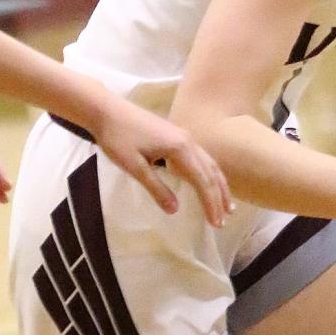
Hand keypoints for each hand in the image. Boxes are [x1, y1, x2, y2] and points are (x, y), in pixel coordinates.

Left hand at [91, 99, 231, 224]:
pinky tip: (210, 182)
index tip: (216, 224)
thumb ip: (156, 188)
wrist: (107, 110)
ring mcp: (185, 136)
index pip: (202, 181)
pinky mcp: (179, 135)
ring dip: (220, 185)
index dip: (210, 203)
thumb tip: (175, 210)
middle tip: (224, 221)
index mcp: (180, 148)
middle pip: (211, 173)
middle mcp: (189, 141)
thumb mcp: (134, 167)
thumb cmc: (118, 138)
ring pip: (210, 164)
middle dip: (219, 198)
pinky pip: (203, 158)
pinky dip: (211, 174)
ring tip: (227, 205)